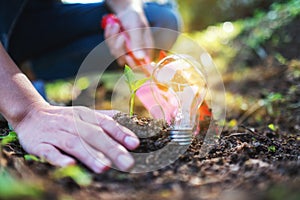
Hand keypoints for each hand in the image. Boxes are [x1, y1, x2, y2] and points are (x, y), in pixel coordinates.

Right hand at [14, 103, 139, 172]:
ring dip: (90, 155)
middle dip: (111, 149)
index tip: (135, 144)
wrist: (30, 115)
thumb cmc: (65, 118)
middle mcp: (72, 123)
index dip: (120, 133)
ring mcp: (56, 133)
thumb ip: (106, 118)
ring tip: (104, 167)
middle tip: (127, 163)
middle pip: (93, 135)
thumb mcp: (85, 114)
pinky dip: (59, 158)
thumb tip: (130, 120)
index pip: (106, 123)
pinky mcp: (40, 144)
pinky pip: (49, 152)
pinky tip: (70, 165)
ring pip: (74, 143)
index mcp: (85, 116)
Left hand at [104, 6, 153, 66]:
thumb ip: (138, 42)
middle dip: (119, 47)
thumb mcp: (137, 28)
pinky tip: (112, 26)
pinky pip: (109, 46)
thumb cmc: (135, 17)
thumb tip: (141, 58)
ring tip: (116, 25)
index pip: (141, 66)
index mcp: (146, 50)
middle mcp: (136, 53)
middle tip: (122, 35)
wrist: (126, 11)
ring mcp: (126, 51)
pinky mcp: (117, 48)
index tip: (128, 56)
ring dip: (113, 39)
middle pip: (125, 61)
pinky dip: (109, 35)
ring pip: (115, 54)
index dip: (134, 65)